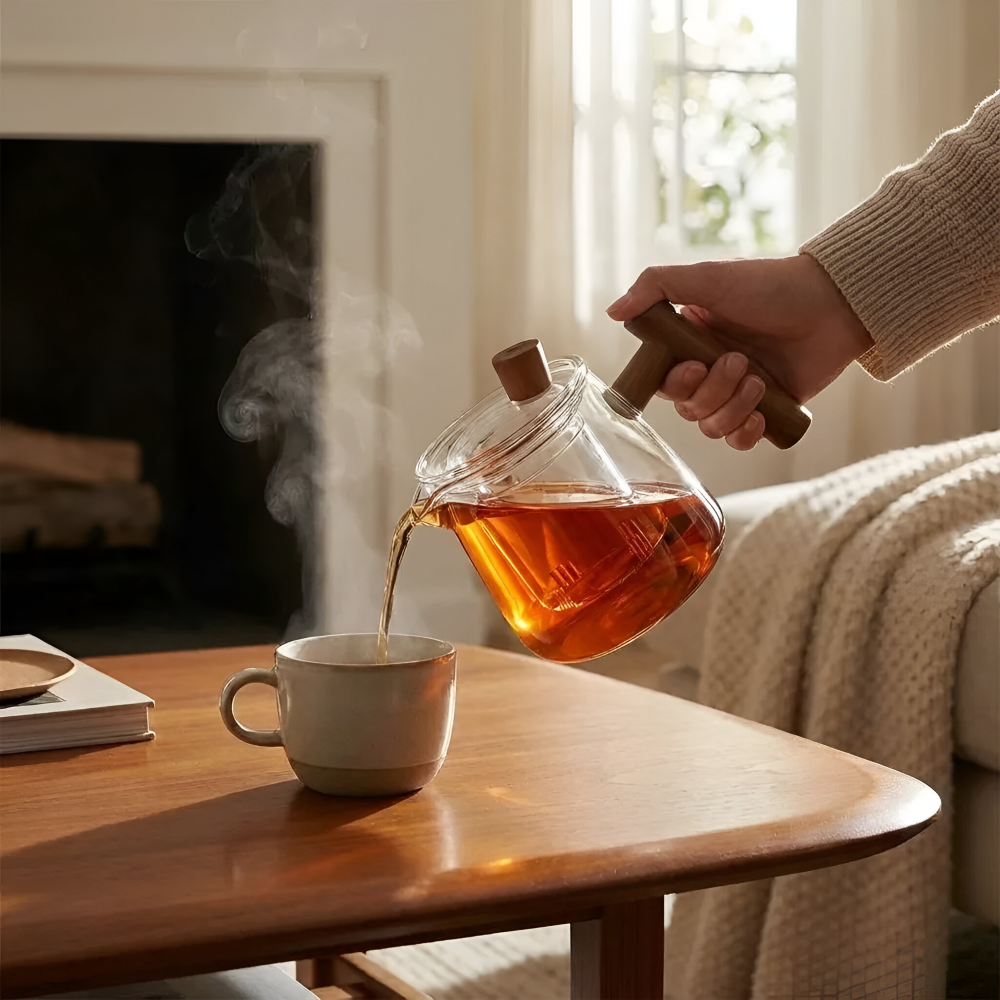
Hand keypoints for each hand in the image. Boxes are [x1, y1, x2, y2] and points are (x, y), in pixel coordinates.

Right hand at [606, 255, 873, 449]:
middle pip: (686, 407)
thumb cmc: (770, 285)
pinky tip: (760, 417)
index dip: (673, 384)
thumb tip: (613, 312)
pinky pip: (739, 440)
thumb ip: (656, 286)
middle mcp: (710, 369)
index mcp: (689, 342)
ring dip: (732, 408)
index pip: (662, 380)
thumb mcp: (708, 277)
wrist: (833, 304)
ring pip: (711, 426)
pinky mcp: (766, 410)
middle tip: (738, 361)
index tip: (693, 367)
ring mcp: (738, 392)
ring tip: (759, 380)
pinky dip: (745, 434)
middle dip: (711, 391)